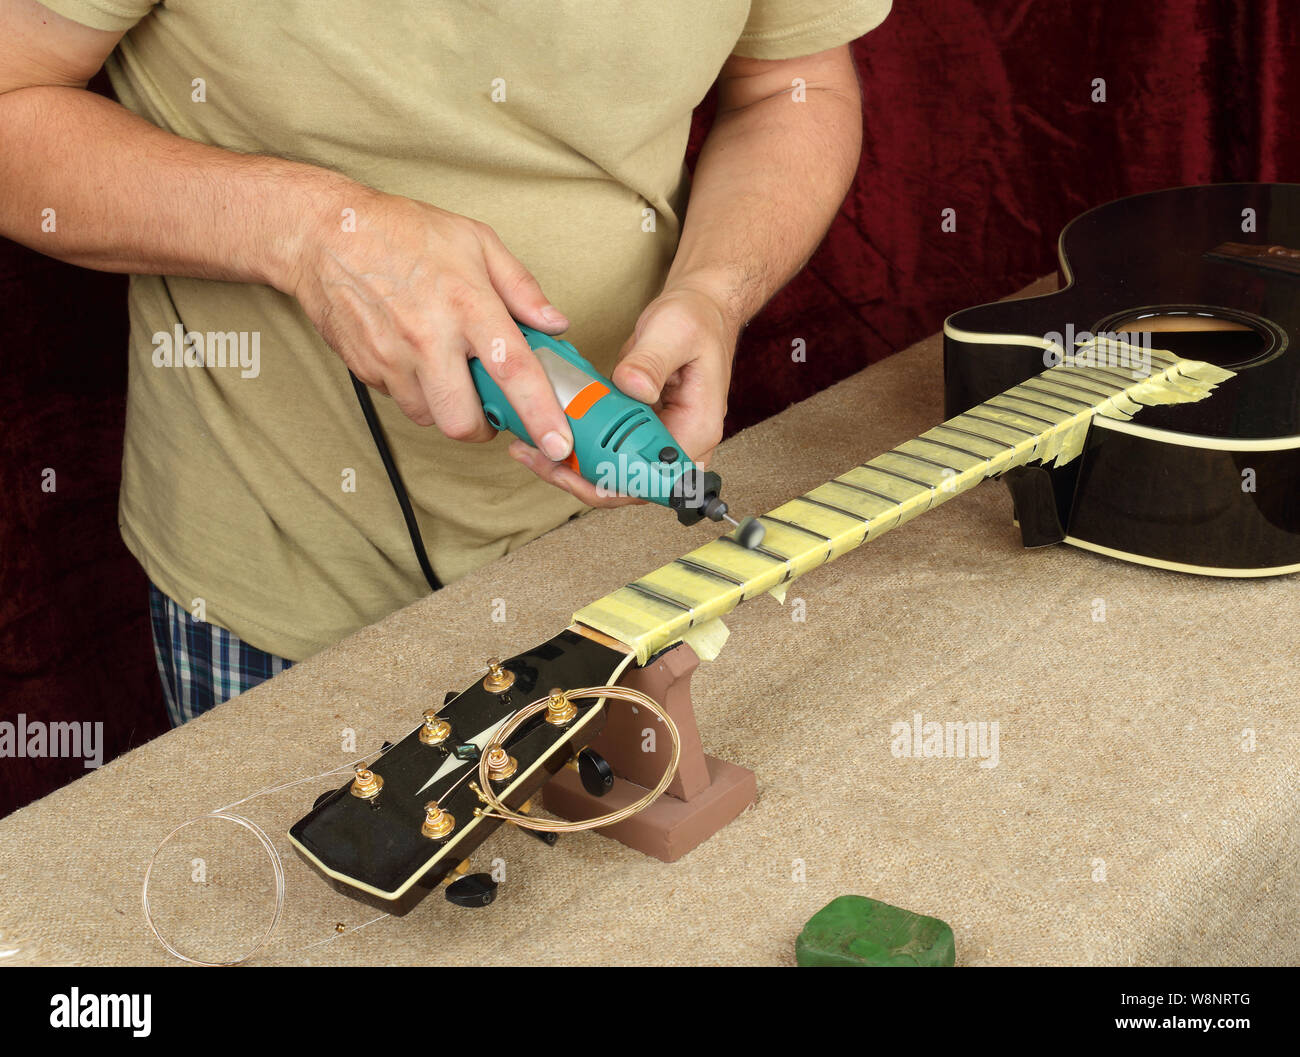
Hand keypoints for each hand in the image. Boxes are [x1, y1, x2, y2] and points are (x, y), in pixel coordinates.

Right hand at [291, 186, 574, 460]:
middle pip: (462, 421)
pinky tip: (418, 358)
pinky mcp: (366, 369)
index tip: (557, 443)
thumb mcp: (476, 241)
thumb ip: (521, 287)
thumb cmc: (401, 232)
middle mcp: (428, 337)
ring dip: (447, 407)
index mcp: (466, 304)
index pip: (512, 370)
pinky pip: (401, 400)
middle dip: (482, 425)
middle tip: (489, 405)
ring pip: (430, 418)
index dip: (539, 413)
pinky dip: (417, 391)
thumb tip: (554, 323)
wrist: (325, 233)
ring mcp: (392, 358)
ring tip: (449, 370)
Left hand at [509, 284, 736, 506]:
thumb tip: (632, 388)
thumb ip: (651, 361)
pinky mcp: (643, 429)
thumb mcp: (674, 333)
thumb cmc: (696, 322)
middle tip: (537, 458)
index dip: (610, 484)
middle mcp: (681, 442)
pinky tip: (549, 434)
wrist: (701, 312)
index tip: (572, 470)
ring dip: (573, 467)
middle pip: (628, 485)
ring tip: (532, 450)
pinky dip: (580, 447)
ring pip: (616, 473)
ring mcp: (661, 439)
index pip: (653, 480)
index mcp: (697, 429)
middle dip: (579, 478)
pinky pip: (611, 451)